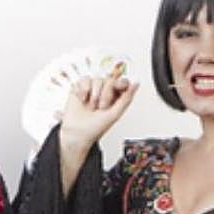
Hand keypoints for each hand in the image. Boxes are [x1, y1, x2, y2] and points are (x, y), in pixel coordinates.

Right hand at [57, 74, 138, 189]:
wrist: (76, 134)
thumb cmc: (95, 128)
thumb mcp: (115, 114)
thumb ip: (127, 98)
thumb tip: (136, 84)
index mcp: (114, 98)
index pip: (121, 82)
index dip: (121, 83)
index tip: (119, 88)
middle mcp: (103, 92)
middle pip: (109, 80)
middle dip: (106, 95)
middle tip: (101, 107)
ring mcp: (91, 90)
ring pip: (97, 79)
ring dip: (94, 94)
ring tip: (91, 106)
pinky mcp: (80, 89)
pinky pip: (84, 80)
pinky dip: (84, 89)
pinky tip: (83, 99)